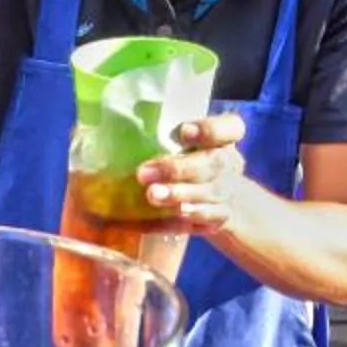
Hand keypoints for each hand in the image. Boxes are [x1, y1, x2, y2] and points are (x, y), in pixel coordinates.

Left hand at [136, 113, 249, 234]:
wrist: (216, 200)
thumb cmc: (187, 161)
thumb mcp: (181, 144)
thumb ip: (162, 136)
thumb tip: (115, 130)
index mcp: (224, 138)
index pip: (232, 127)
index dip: (210, 130)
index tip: (183, 132)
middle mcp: (230, 163)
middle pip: (216, 162)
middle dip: (179, 168)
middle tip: (144, 173)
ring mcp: (229, 191)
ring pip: (212, 192)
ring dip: (180, 194)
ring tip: (152, 195)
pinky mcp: (221, 217)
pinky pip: (206, 219)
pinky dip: (182, 218)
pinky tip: (162, 216)